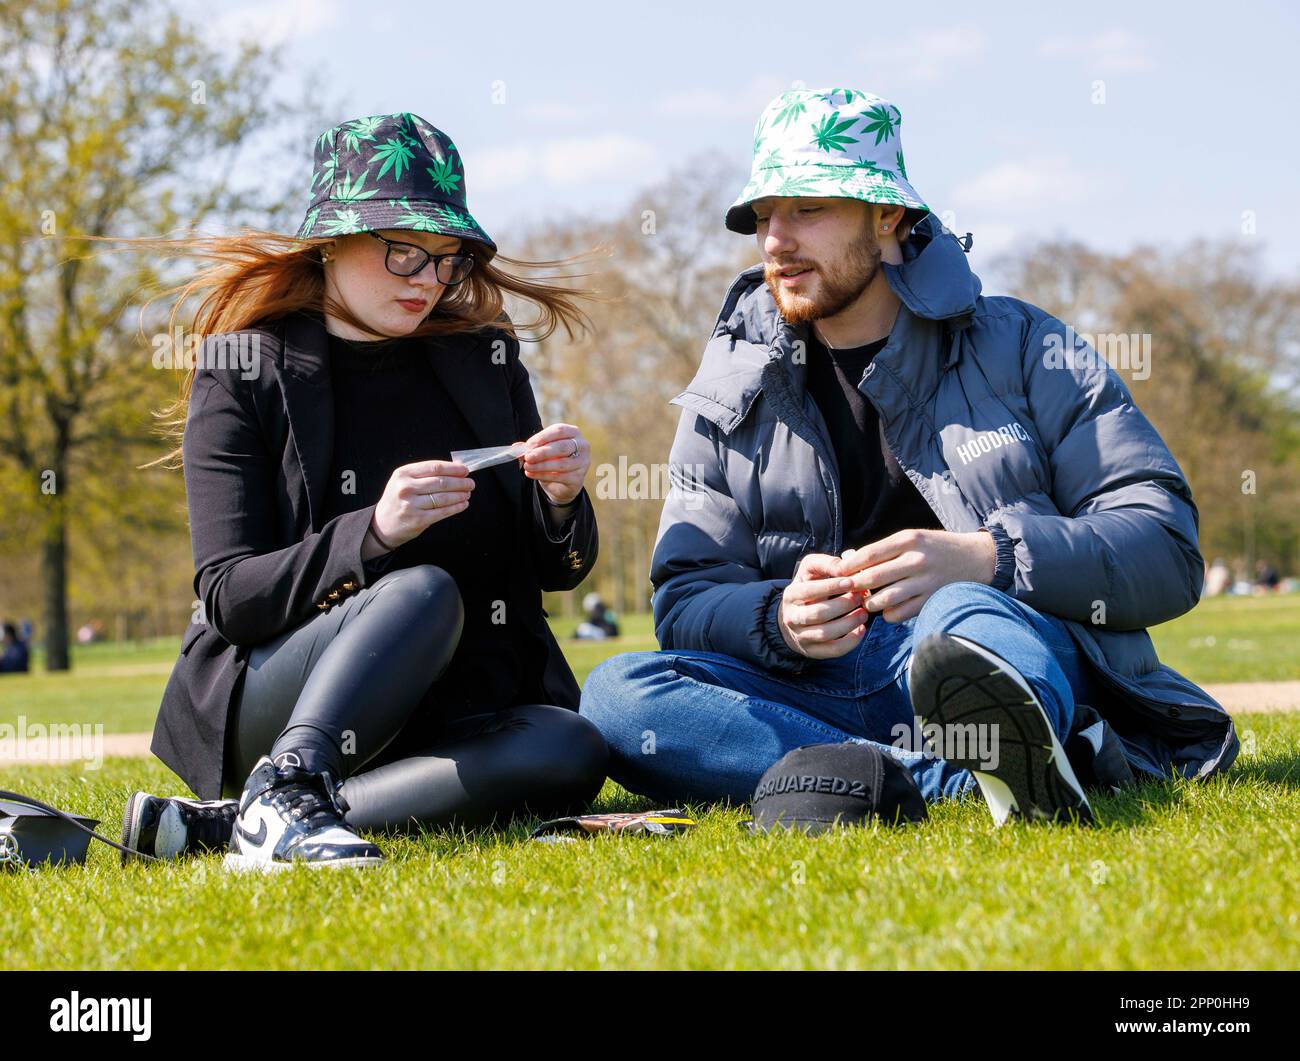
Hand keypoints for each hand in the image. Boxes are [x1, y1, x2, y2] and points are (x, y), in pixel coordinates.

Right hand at [369, 459, 473, 549]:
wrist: (382, 524)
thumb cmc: (398, 499)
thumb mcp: (405, 481)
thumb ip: (427, 473)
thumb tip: (455, 467)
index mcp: (403, 473)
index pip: (434, 467)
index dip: (453, 468)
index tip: (465, 470)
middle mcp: (406, 488)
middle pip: (441, 482)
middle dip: (460, 482)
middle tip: (470, 483)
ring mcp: (411, 505)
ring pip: (443, 497)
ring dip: (460, 495)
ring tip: (467, 493)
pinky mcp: (418, 520)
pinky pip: (442, 512)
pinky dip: (456, 507)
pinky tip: (463, 504)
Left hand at [518, 423, 589, 505]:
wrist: (562, 482)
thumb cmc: (553, 459)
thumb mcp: (542, 450)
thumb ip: (531, 447)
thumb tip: (516, 447)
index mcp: (573, 432)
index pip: (559, 430)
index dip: (542, 437)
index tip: (528, 445)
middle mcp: (582, 446)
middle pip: (562, 447)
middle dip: (543, 452)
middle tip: (528, 457)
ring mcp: (583, 462)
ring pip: (562, 464)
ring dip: (541, 465)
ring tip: (527, 466)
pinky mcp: (579, 478)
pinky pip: (560, 477)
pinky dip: (543, 475)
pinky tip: (531, 474)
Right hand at [777, 553, 869, 658]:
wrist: (794, 617)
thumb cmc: (810, 588)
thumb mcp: (811, 571)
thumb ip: (826, 563)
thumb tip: (845, 566)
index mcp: (791, 594)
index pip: (809, 590)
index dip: (831, 586)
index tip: (851, 582)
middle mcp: (792, 617)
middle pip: (818, 613)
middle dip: (843, 605)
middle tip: (861, 597)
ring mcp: (801, 635)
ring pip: (825, 633)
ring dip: (849, 623)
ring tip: (864, 613)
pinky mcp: (812, 650)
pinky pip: (832, 650)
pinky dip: (850, 642)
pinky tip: (861, 630)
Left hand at [835, 529, 995, 622]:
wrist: (976, 558)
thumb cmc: (936, 547)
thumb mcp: (912, 538)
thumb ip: (883, 549)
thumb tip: (847, 559)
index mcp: (908, 540)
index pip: (868, 555)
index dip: (848, 566)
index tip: (837, 573)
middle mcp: (916, 560)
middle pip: (872, 578)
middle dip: (854, 586)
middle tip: (847, 590)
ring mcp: (925, 582)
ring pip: (884, 599)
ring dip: (869, 603)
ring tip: (867, 601)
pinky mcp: (931, 600)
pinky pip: (899, 614)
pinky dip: (887, 614)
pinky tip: (887, 609)